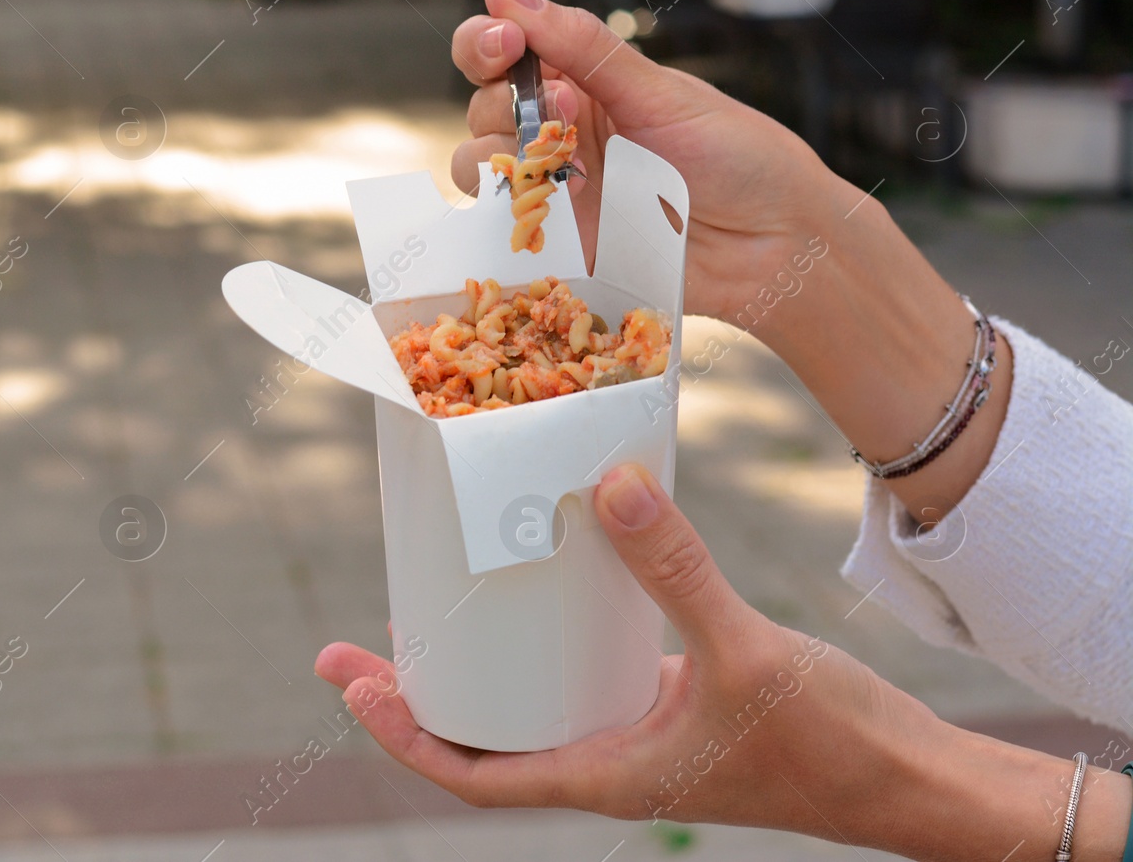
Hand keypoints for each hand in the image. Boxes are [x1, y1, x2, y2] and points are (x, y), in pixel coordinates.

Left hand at [314, 465, 1128, 859]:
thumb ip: (677, 570)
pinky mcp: (671, 697)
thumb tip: (607, 484)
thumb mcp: (745, 651)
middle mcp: (610, 758)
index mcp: (607, 774)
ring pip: (530, 703)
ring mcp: (639, 729)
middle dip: (418, 696)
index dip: (405, 734)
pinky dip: (547, 637)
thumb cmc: (833, 742)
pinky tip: (543, 584)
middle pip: (484, 737)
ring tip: (430, 611)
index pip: (475, 774)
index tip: (350, 683)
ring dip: (476, 667)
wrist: (911, 778)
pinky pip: (584, 670)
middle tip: (356, 645)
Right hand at [450, 0, 847, 322]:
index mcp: (582, 82)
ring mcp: (554, 191)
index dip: (485, 40)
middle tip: (567, 113)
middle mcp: (558, 132)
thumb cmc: (736, 157)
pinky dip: (509, 215)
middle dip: (503, 100)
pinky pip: (500, 229)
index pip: (500, 49)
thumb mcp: (660, 93)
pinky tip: (557, 210)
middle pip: (480, 105)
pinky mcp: (557, 246)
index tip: (506, 39)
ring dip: (504, 157)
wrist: (776, 244)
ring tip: (573, 167)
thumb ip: (581, 46)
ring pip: (477, 166)